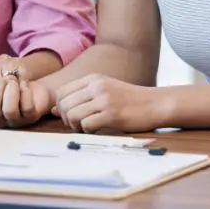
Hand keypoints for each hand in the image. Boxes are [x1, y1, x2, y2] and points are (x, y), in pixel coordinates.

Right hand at [0, 76, 53, 127]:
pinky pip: (27, 108)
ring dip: (11, 90)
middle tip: (2, 78)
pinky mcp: (31, 117)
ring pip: (9, 110)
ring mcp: (15, 120)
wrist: (31, 85)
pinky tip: (24, 85)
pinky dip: (25, 92)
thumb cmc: (6, 81)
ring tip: (13, 81)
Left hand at [54, 74, 168, 133]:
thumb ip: (80, 97)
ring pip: (72, 115)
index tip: (70, 116)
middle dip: (66, 118)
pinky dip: (87, 131)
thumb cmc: (129, 100)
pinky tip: (95, 130)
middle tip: (76, 125)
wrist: (156, 103)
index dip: (61, 107)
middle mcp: (96, 86)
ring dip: (75, 126)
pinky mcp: (112, 115)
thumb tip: (54, 109)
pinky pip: (86, 125)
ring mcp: (104, 100)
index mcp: (93, 79)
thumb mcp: (104, 90)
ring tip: (85, 128)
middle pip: (64, 104)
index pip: (62, 92)